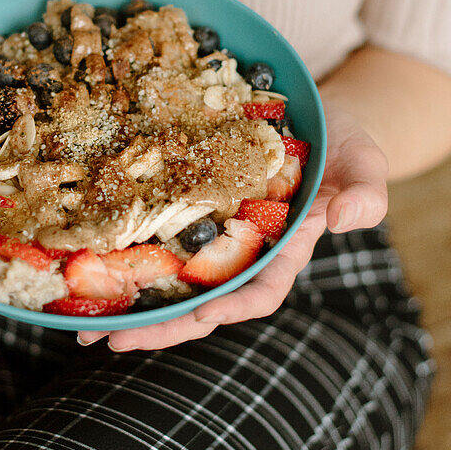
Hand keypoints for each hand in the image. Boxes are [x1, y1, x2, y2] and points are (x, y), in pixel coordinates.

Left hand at [78, 101, 388, 351]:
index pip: (259, 292)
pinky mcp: (186, 211)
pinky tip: (87, 268)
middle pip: (201, 302)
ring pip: (169, 282)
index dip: (230, 307)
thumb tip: (348, 219)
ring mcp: (211, 235)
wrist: (308, 110)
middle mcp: (242, 253)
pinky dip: (124, 258)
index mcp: (284, 251)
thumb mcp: (362, 159)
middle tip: (112, 339)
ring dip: (131, 305)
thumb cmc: (340, 139)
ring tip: (84, 325)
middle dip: (160, 325)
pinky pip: (154, 240)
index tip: (200, 316)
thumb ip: (366, 191)